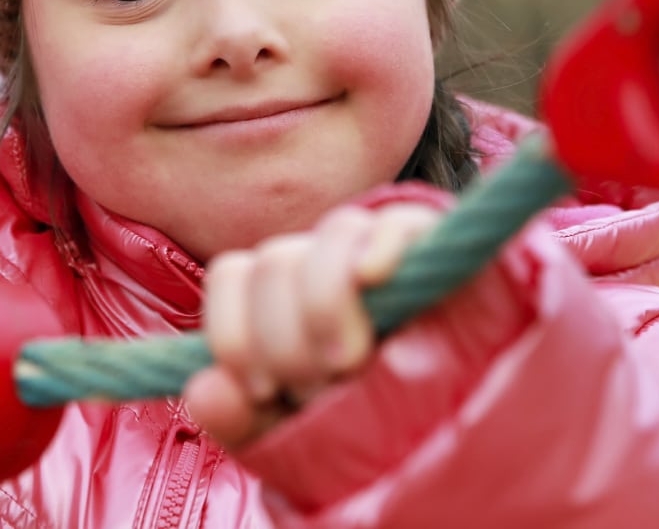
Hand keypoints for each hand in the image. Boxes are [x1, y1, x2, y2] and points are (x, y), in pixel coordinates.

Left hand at [185, 202, 441, 447]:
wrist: (454, 424)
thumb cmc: (363, 427)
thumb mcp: (294, 435)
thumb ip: (242, 419)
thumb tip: (204, 389)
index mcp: (280, 295)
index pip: (233, 274)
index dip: (234, 333)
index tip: (264, 390)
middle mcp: (321, 260)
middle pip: (275, 261)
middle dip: (289, 341)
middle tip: (321, 387)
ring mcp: (376, 248)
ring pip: (329, 236)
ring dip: (329, 308)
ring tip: (354, 363)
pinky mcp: (431, 245)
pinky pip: (393, 222)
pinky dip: (378, 246)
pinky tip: (374, 278)